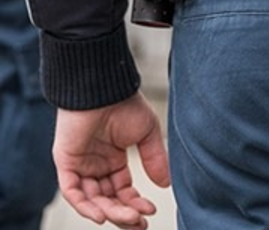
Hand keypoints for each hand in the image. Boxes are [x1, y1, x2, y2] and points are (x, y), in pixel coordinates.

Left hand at [54, 93, 169, 229]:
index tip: (150, 211)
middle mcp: (96, 165)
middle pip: (108, 199)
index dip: (135, 203)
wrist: (105, 88)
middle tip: (139, 223)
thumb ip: (154, 159)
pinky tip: (102, 215)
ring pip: (93, 199)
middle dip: (124, 213)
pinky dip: (85, 205)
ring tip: (127, 219)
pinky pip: (73, 191)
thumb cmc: (125, 104)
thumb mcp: (147, 134)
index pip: (123, 190)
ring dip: (110, 212)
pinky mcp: (66, 162)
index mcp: (114, 160)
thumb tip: (166, 185)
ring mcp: (80, 165)